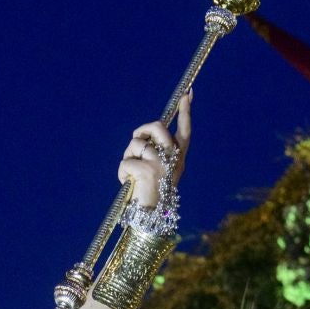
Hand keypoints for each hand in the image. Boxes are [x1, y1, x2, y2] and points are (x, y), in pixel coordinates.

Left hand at [117, 89, 191, 208]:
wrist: (150, 215)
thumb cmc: (150, 191)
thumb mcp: (158, 169)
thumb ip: (155, 152)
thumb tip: (144, 138)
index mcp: (178, 157)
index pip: (184, 130)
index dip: (186, 111)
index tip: (188, 93)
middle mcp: (174, 158)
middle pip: (157, 127)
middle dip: (142, 130)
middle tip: (136, 145)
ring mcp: (163, 164)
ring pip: (137, 143)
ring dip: (127, 155)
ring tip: (130, 171)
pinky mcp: (149, 172)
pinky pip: (126, 161)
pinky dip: (121, 172)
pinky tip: (127, 182)